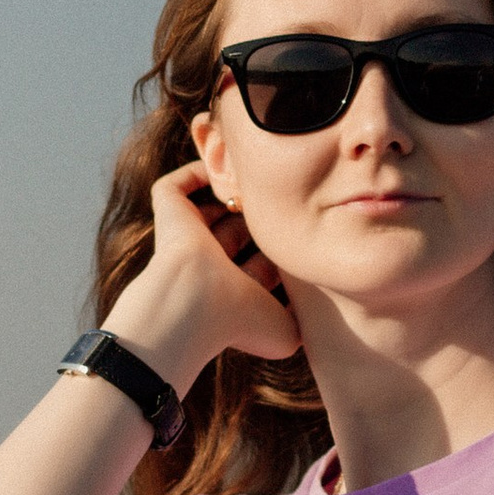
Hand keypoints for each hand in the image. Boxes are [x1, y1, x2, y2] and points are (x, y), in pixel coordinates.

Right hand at [108, 168, 302, 387]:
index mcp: (236, 290)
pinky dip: (196, 173)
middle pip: (239, 232)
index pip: (261, 263)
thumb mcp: (286, 332)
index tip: (310, 232)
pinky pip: (176, 187)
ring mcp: (188, 238)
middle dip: (262, 217)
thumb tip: (324, 313)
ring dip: (232, 192)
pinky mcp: (169, 213)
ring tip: (261, 172)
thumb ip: (307, 319)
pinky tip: (225, 162)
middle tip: (292, 195)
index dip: (283, 248)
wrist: (193, 305)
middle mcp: (211, 263)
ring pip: (210, 208)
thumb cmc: (240, 321)